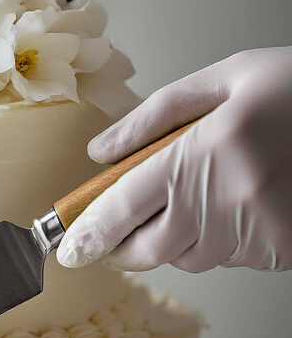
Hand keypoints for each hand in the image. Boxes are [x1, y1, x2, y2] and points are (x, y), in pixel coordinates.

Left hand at [56, 47, 291, 273]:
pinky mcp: (279, 251)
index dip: (87, 234)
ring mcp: (254, 234)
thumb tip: (102, 154)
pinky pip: (230, 258)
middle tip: (120, 226)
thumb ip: (155, 118)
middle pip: (147, 251)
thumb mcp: (226, 80)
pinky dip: (224, 236)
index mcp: (201, 154)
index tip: (66, 250)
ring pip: (189, 256)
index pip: (122, 208)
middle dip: (125, 244)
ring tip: (208, 187)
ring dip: (180, 234)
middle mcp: (223, 203)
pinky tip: (246, 197)